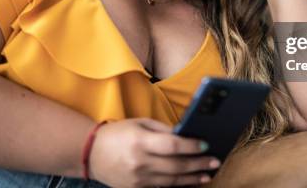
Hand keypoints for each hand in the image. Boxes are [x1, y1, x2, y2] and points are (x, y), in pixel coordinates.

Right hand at [88, 118, 219, 186]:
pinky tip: (191, 182)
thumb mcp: (140, 123)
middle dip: (198, 164)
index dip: (191, 146)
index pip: (172, 146)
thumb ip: (164, 130)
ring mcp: (138, 179)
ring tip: (208, 174)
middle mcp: (139, 162)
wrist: (91, 153)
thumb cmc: (119, 133)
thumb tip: (187, 134)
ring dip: (193, 178)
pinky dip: (178, 185)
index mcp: (140, 142)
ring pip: (172, 180)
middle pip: (176, 165)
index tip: (206, 144)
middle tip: (215, 161)